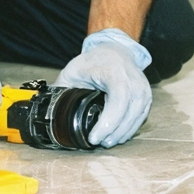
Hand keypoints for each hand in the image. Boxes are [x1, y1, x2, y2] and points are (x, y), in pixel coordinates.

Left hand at [55, 28, 152, 146]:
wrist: (115, 50)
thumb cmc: (93, 60)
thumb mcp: (73, 70)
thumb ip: (62, 89)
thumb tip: (47, 110)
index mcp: (114, 71)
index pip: (118, 97)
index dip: (109, 120)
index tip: (94, 136)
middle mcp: (132, 79)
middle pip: (129, 110)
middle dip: (115, 131)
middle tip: (99, 143)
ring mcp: (142, 87)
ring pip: (137, 115)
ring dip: (123, 132)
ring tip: (108, 142)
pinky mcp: (146, 95)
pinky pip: (141, 116)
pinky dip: (130, 128)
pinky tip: (119, 135)